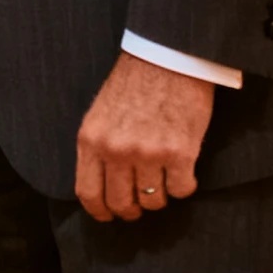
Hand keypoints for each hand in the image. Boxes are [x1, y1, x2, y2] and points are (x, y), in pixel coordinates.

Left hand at [74, 50, 214, 221]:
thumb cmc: (134, 82)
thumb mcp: (101, 113)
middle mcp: (116, 151)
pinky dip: (184, 186)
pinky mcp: (179, 153)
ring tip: (164, 179)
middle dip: (132, 209)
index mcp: (91, 140)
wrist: (167, 57)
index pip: (88, 193)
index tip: (108, 216)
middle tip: (140, 205)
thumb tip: (102, 182)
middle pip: (121, 203)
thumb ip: (99, 146)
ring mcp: (148, 154)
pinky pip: (181, 190)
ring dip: (160, 196)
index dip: (100, 211)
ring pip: (153, 201)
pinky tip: (183, 171)